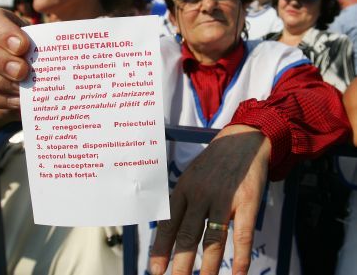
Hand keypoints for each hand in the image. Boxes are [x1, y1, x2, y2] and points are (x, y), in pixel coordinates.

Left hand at [150, 124, 270, 274]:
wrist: (242, 140)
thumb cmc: (213, 164)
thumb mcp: (191, 176)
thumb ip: (183, 202)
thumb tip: (171, 231)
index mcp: (183, 189)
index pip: (169, 223)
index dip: (161, 249)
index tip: (155, 270)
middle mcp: (200, 194)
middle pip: (187, 235)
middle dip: (180, 264)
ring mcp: (223, 198)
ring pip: (212, 239)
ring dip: (207, 267)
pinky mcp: (246, 201)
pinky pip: (242, 234)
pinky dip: (240, 258)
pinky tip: (237, 274)